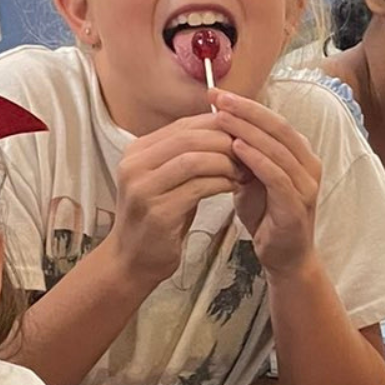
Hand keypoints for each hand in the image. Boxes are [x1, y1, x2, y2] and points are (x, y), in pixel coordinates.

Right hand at [113, 113, 243, 282]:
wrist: (133, 260)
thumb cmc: (161, 217)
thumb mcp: (170, 178)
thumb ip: (189, 153)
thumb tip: (229, 126)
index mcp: (137, 151)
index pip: (185, 124)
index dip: (219, 126)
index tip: (244, 135)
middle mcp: (134, 165)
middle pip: (189, 137)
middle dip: (225, 143)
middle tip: (251, 152)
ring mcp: (142, 189)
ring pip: (194, 160)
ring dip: (226, 163)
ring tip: (244, 171)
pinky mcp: (157, 212)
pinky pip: (197, 187)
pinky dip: (221, 183)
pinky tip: (234, 187)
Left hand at [211, 89, 324, 271]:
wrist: (285, 258)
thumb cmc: (269, 217)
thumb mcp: (253, 179)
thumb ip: (245, 155)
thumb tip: (219, 128)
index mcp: (300, 155)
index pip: (274, 121)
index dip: (246, 105)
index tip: (216, 94)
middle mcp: (309, 165)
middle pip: (278, 128)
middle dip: (245, 110)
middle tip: (217, 98)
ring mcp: (306, 185)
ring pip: (277, 148)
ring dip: (247, 130)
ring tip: (221, 118)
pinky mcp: (297, 206)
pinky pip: (277, 176)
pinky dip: (257, 159)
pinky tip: (236, 148)